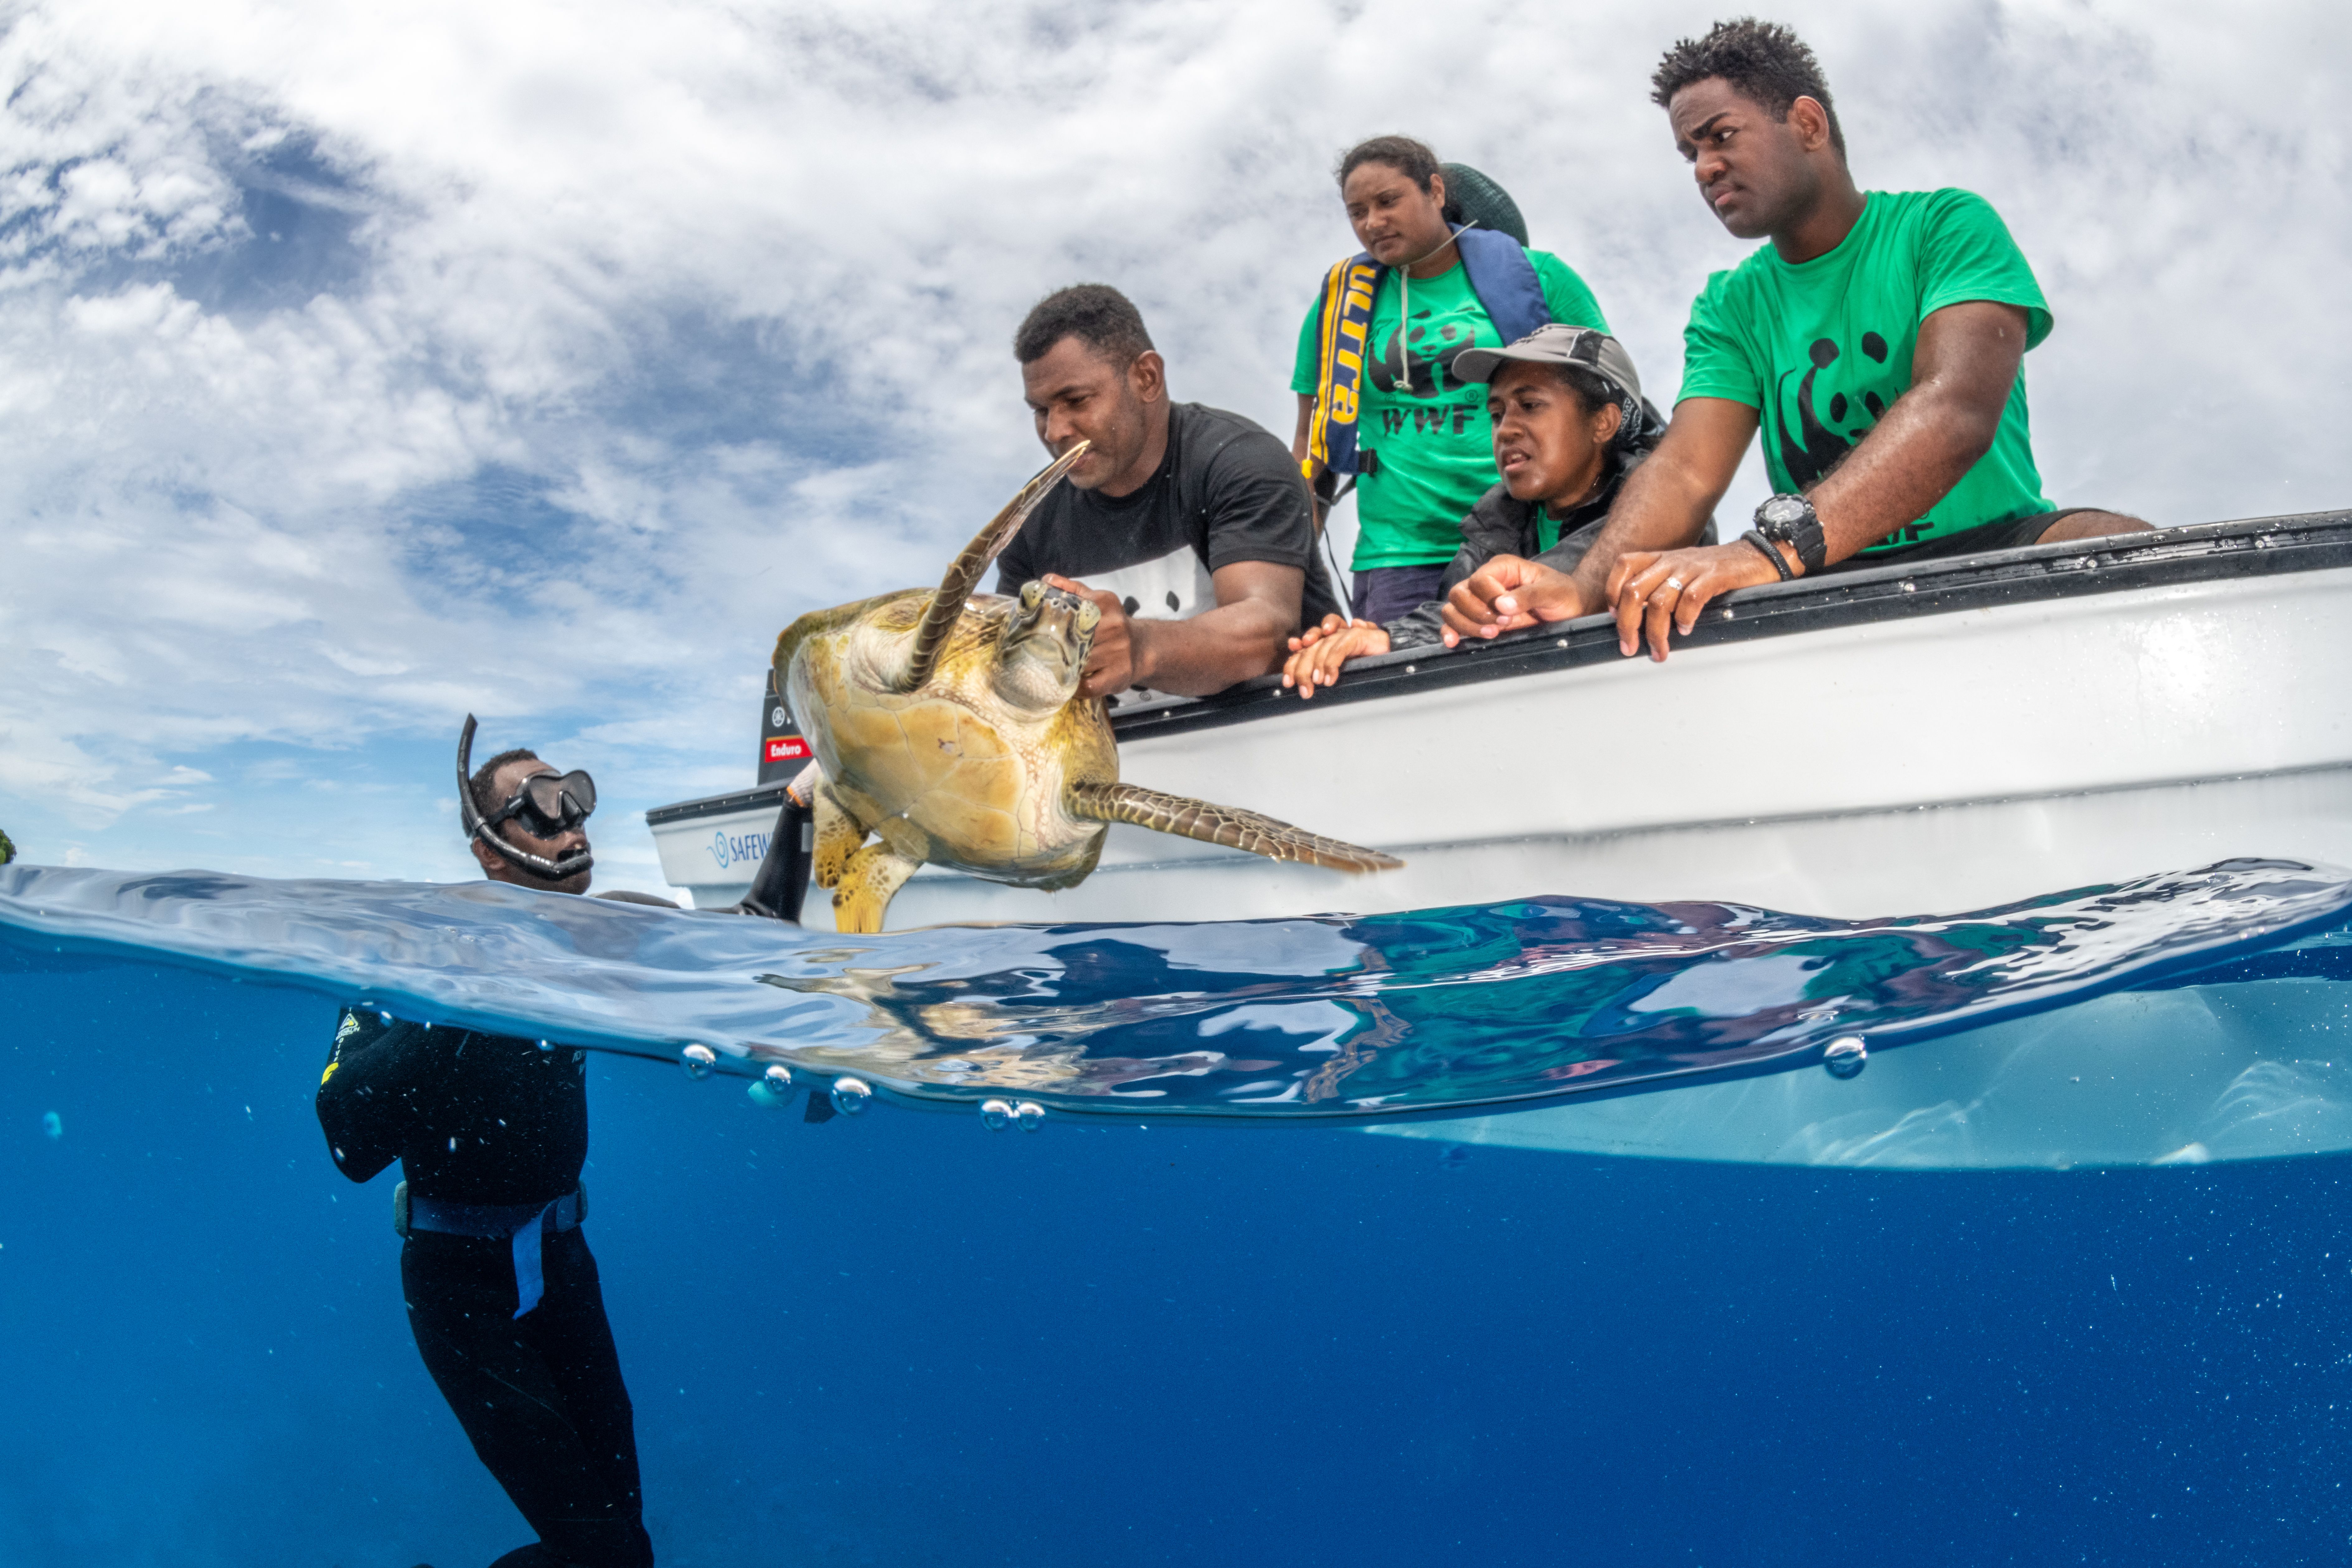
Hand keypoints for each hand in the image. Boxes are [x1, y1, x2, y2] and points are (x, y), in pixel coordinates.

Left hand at [1044, 574, 1135, 696]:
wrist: (1143, 649)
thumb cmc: (1112, 625)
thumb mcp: (1097, 601)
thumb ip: (1073, 590)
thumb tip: (1046, 581)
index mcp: (1105, 604)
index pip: (1072, 607)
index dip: (1051, 619)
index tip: (1035, 626)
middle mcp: (1114, 626)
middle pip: (1073, 638)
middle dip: (1053, 645)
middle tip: (1035, 651)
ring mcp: (1118, 653)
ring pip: (1078, 663)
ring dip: (1061, 667)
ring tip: (1048, 667)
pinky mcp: (1118, 676)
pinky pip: (1088, 686)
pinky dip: (1074, 687)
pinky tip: (1068, 682)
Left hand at [1281, 617, 1389, 699]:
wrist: (1391, 653)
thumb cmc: (1366, 662)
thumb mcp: (1340, 670)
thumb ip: (1323, 671)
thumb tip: (1307, 682)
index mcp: (1324, 642)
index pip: (1303, 651)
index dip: (1293, 663)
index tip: (1288, 681)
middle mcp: (1332, 635)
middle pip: (1310, 648)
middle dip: (1302, 669)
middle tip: (1303, 689)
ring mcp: (1344, 632)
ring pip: (1323, 646)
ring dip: (1317, 667)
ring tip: (1317, 683)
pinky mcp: (1358, 633)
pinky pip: (1340, 646)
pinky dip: (1333, 662)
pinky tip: (1331, 677)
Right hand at [1437, 556, 1583, 645]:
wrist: (1570, 609)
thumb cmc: (1563, 594)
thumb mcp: (1552, 591)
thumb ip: (1528, 595)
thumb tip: (1502, 605)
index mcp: (1502, 568)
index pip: (1479, 580)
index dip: (1489, 598)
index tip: (1508, 613)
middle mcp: (1486, 582)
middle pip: (1459, 593)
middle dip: (1476, 613)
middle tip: (1500, 625)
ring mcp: (1480, 600)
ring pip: (1453, 609)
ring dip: (1466, 625)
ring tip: (1491, 634)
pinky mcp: (1479, 618)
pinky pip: (1454, 623)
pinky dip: (1451, 632)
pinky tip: (1454, 642)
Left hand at [1605, 540, 1786, 661]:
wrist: (1758, 556)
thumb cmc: (1718, 570)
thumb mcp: (1683, 572)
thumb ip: (1661, 587)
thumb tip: (1639, 618)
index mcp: (1662, 559)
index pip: (1624, 565)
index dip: (1612, 591)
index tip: (1613, 615)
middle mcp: (1673, 561)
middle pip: (1634, 590)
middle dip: (1627, 624)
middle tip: (1630, 646)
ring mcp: (1693, 567)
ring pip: (1659, 600)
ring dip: (1655, 632)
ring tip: (1660, 651)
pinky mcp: (1715, 575)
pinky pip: (1691, 598)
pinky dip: (1684, 618)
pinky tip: (1685, 630)